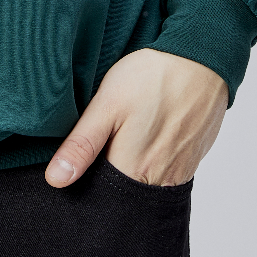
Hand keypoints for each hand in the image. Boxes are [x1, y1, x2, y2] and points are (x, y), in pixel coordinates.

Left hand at [44, 48, 228, 187]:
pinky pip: (167, 177)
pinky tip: (147, 142)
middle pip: (125, 196)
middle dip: (109, 184)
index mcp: (133, 169)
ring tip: (124, 144)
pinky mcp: (192, 160)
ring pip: (147, 188)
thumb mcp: (107, 104)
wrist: (201, 59)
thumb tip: (55, 180)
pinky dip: (153, 167)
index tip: (80, 167)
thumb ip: (82, 145)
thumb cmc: (151, 77)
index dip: (86, 186)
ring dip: (132, 176)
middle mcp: (159, 179)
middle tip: (103, 150)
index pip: (101, 198)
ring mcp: (180, 172)